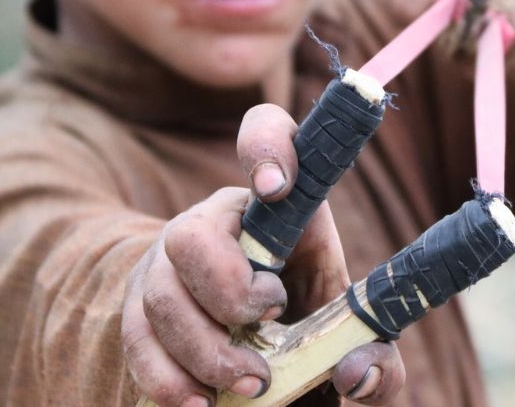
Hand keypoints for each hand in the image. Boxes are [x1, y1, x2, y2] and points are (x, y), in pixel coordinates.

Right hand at [121, 104, 403, 405]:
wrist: (253, 351)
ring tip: (251, 383)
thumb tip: (357, 371)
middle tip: (272, 319)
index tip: (276, 188)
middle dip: (229, 290)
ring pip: (160, 293)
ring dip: (205, 348)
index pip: (266, 134)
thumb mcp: (354, 339)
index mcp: (279, 207)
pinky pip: (136, 338)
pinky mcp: (139, 309)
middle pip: (192, 233)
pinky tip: (200, 403)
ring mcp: (167, 264)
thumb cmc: (311, 330)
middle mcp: (216, 222)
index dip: (265, 147)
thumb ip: (378, 357)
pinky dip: (167, 378)